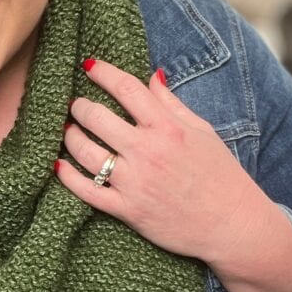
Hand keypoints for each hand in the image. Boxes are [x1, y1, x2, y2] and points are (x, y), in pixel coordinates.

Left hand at [56, 59, 291, 291]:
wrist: (233, 225)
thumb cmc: (220, 175)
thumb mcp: (202, 131)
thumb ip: (172, 103)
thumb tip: (152, 75)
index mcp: (168, 127)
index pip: (126, 88)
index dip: (102, 72)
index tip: (88, 65)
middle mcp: (148, 151)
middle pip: (97, 116)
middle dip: (79, 106)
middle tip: (75, 105)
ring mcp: (135, 182)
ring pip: (85, 151)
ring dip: (69, 136)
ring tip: (68, 130)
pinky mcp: (127, 210)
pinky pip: (86, 190)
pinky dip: (67, 176)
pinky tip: (58, 165)